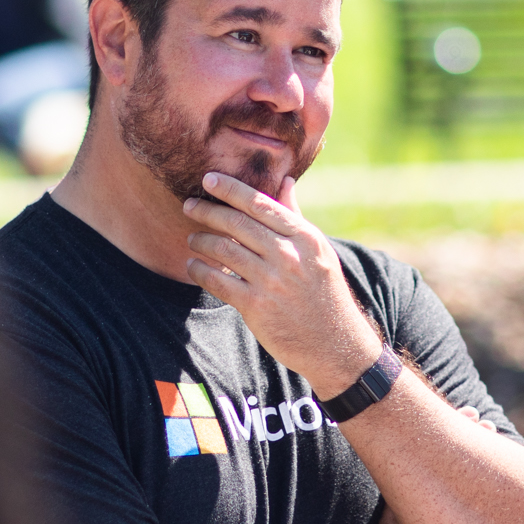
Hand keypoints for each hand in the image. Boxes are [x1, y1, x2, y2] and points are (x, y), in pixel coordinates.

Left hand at [184, 172, 385, 396]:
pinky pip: (218, 281)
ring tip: (193, 238)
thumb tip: (285, 180)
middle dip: (208, 211)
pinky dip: (200, 271)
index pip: (261, 204)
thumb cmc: (324, 293)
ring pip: (224, 250)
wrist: (334, 344)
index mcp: (305, 237)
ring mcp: (272, 282)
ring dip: (201, 241)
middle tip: (189, 206)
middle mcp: (289, 256)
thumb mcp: (318, 251)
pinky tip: (193, 266)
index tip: (208, 179)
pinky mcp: (256, 307)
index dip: (231, 189)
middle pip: (238, 224)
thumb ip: (295, 216)